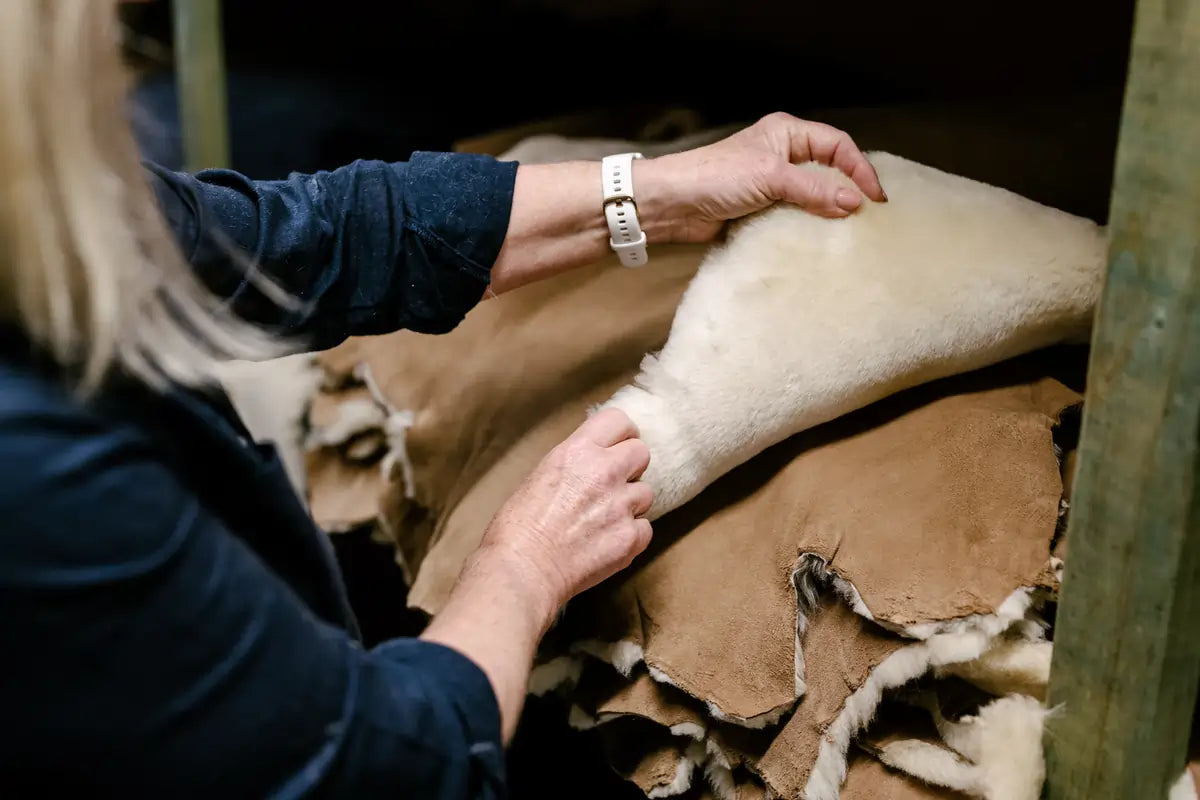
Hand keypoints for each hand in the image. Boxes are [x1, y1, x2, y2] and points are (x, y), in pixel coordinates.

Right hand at [472, 408, 653, 624]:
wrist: (522, 570)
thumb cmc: (516, 528)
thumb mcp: (539, 476)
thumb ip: (573, 464)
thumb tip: (588, 465)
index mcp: (577, 451)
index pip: (619, 420)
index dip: (621, 434)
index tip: (617, 446)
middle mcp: (604, 472)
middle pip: (641, 452)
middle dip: (630, 467)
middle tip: (613, 484)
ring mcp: (621, 505)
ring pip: (646, 493)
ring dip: (630, 505)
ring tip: (604, 520)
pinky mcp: (630, 537)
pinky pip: (645, 529)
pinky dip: (630, 536)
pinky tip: (607, 543)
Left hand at [637, 111, 888, 242]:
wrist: (672, 205)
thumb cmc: (717, 178)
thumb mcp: (771, 178)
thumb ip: (814, 189)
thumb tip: (854, 203)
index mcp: (787, 133)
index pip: (838, 145)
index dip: (859, 168)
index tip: (874, 197)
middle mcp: (783, 154)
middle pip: (829, 169)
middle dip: (849, 189)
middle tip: (870, 215)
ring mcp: (772, 182)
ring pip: (814, 194)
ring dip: (830, 210)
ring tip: (851, 230)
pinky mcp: (762, 208)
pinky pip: (795, 215)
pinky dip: (809, 225)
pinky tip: (821, 239)